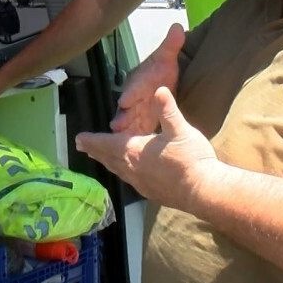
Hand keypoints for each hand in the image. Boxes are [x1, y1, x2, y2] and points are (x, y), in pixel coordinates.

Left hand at [77, 87, 216, 212]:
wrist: (203, 191)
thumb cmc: (191, 159)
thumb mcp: (180, 129)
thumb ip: (167, 110)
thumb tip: (159, 90)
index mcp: (135, 150)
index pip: (107, 143)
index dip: (92, 139)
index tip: (79, 138)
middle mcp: (132, 168)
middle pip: (107, 157)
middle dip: (94, 150)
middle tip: (82, 146)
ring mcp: (140, 182)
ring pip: (117, 170)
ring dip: (106, 162)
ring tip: (99, 158)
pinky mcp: (150, 192)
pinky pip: (129, 180)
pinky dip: (121, 173)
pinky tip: (126, 173)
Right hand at [111, 24, 183, 134]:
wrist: (162, 82)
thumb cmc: (161, 70)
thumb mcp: (167, 57)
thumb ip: (172, 44)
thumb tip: (178, 26)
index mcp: (140, 81)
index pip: (134, 86)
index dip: (130, 93)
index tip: (126, 100)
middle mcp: (134, 96)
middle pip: (127, 108)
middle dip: (123, 116)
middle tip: (117, 126)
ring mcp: (137, 111)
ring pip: (130, 121)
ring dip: (126, 131)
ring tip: (122, 140)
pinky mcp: (141, 122)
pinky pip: (136, 131)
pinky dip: (134, 140)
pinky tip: (133, 151)